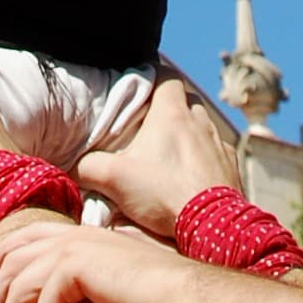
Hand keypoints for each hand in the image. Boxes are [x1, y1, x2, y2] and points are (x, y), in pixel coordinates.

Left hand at [0, 211, 151, 302]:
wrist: (178, 292)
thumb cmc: (154, 291)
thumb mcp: (114, 273)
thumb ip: (90, 272)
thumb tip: (72, 294)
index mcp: (75, 233)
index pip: (20, 239)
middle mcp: (67, 237)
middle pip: (8, 265)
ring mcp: (68, 251)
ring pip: (17, 292)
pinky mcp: (73, 272)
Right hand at [75, 76, 242, 242]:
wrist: (210, 226)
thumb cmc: (164, 195)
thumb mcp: (113, 179)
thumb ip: (86, 168)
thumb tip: (71, 167)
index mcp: (172, 114)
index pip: (168, 76)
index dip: (155, 76)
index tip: (142, 85)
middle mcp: (200, 122)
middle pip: (186, 100)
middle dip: (171, 107)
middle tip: (152, 123)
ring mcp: (219, 144)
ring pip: (203, 125)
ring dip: (189, 132)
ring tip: (172, 151)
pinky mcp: (231, 167)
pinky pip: (217, 153)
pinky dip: (205, 157)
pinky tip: (193, 175)